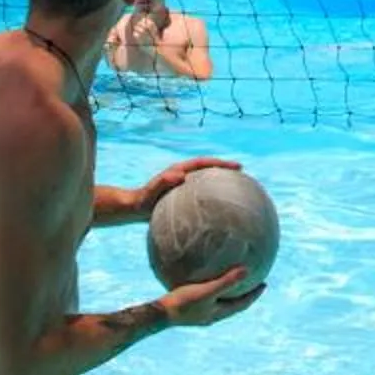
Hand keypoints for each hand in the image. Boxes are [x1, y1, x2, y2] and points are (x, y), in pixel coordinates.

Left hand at [125, 156, 239, 215]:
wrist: (132, 208)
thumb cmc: (141, 202)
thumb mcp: (150, 193)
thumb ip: (162, 183)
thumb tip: (180, 175)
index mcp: (179, 171)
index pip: (203, 163)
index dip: (220, 163)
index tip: (236, 166)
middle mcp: (183, 175)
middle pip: (208, 168)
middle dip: (224, 168)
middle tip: (242, 173)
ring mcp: (183, 185)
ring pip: (205, 181)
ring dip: (219, 182)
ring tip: (236, 190)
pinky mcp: (182, 195)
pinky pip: (201, 194)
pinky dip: (211, 197)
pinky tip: (219, 212)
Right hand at [159, 265, 263, 327]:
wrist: (159, 315)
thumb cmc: (183, 303)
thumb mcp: (207, 291)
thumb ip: (226, 282)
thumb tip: (247, 270)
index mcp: (218, 313)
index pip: (242, 304)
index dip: (254, 294)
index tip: (264, 284)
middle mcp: (211, 315)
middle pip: (233, 303)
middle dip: (243, 292)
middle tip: (252, 280)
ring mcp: (200, 313)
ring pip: (219, 301)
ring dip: (227, 291)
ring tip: (230, 277)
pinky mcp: (189, 308)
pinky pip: (205, 295)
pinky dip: (210, 286)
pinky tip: (203, 275)